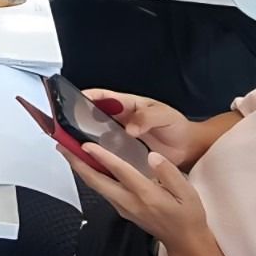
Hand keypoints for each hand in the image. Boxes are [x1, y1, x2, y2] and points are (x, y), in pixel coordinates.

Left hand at [62, 144, 212, 252]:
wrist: (184, 242)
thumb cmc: (188, 216)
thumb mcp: (188, 193)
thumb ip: (170, 173)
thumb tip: (152, 156)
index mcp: (147, 195)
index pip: (120, 173)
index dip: (102, 157)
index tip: (85, 144)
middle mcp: (129, 202)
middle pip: (96, 182)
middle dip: (77, 163)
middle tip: (62, 145)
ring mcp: (122, 208)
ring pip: (96, 187)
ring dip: (80, 169)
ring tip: (69, 151)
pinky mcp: (121, 210)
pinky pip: (102, 191)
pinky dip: (91, 176)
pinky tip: (88, 165)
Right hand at [82, 90, 211, 167]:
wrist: (189, 149)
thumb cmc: (177, 127)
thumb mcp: (165, 116)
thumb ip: (148, 118)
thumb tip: (130, 126)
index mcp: (129, 105)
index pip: (104, 96)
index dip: (88, 96)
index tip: (76, 99)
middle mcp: (121, 120)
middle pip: (94, 116)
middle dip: (79, 117)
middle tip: (66, 123)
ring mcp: (121, 137)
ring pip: (96, 134)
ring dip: (84, 137)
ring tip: (73, 142)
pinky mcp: (124, 153)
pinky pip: (106, 152)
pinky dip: (97, 154)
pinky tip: (90, 159)